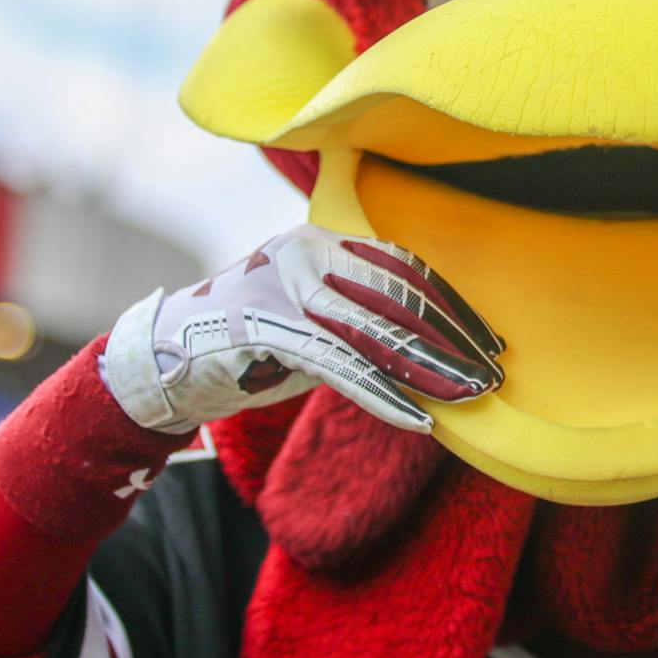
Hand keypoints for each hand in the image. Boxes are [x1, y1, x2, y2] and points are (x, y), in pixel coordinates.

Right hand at [100, 224, 504, 433]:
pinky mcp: (265, 329)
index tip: (492, 341)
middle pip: (398, 297)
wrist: (163, 358)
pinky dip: (385, 396)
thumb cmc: (254, 339)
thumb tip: (438, 343)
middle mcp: (306, 251)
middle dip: (452, 340)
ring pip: (375, 332)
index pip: (404, 268)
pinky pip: (340, 367)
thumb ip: (363, 314)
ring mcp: (283, 287)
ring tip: (470, 396)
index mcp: (323, 239)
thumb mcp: (313, 313)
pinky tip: (420, 418)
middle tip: (493, 374)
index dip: (452, 306)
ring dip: (430, 370)